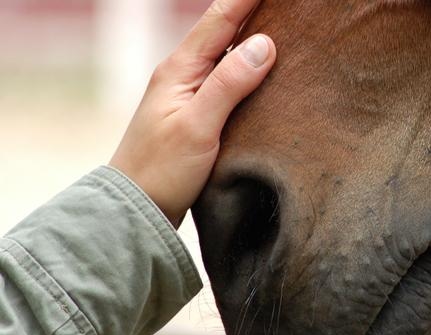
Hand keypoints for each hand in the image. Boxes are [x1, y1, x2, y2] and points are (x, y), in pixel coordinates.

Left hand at [109, 0, 275, 227]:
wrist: (136, 209)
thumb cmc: (162, 170)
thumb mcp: (198, 126)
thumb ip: (228, 84)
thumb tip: (264, 44)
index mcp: (180, 69)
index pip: (220, 19)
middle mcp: (183, 75)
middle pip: (223, 31)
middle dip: (252, 10)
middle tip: (284, 7)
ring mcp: (188, 94)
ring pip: (226, 55)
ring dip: (251, 37)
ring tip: (282, 26)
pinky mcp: (197, 114)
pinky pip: (227, 80)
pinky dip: (247, 69)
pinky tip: (264, 72)